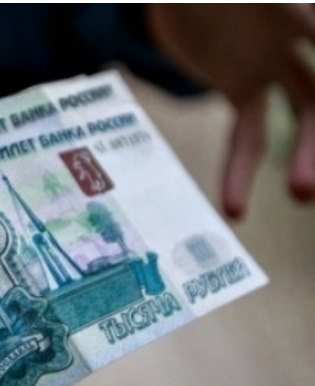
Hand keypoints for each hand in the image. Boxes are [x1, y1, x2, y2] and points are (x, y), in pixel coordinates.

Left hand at [148, 4, 314, 218]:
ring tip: (302, 194)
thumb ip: (273, 6)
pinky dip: (241, 170)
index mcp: (292, 8)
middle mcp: (294, 32)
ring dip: (304, 154)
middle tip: (311, 174)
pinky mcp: (239, 86)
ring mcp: (271, 63)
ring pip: (300, 113)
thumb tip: (295, 15)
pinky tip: (236, 207)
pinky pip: (247, 133)